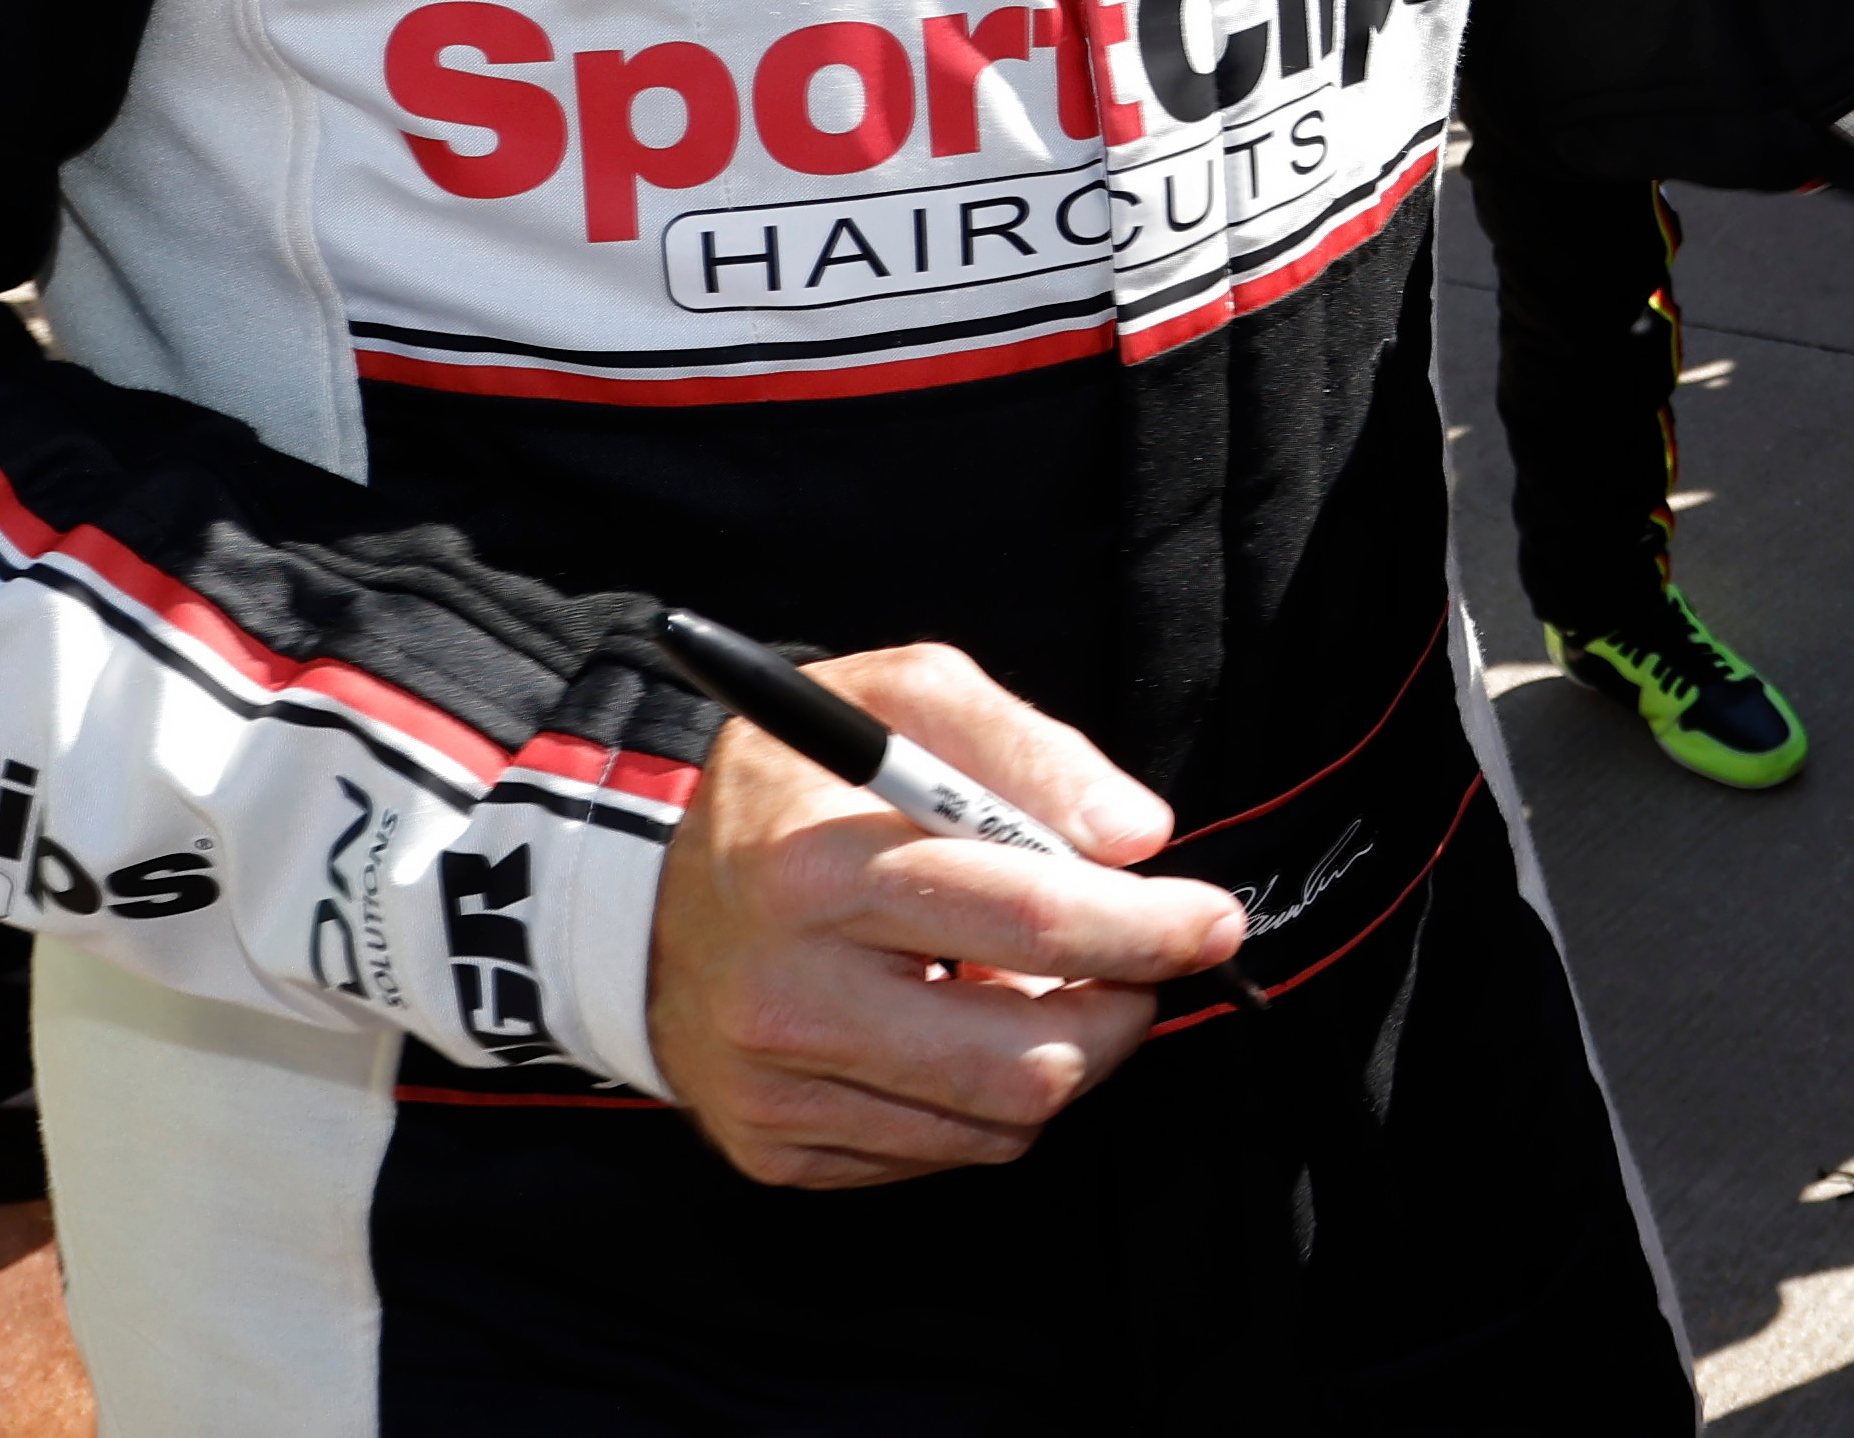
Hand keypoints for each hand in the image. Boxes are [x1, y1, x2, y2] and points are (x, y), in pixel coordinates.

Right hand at [641, 644, 1239, 1190]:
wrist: (640, 890)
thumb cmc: (798, 783)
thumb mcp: (901, 700)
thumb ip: (1026, 750)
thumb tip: (1135, 835)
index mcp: (817, 867)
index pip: (1025, 917)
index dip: (1145, 927)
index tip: (1212, 919)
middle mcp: (787, 994)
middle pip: (1022, 1058)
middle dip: (1118, 1013)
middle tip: (1136, 965)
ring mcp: (775, 1088)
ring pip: (996, 1123)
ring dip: (1056, 1055)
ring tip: (1029, 983)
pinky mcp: (774, 1148)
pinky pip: (941, 1152)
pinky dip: (982, 1098)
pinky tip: (957, 1024)